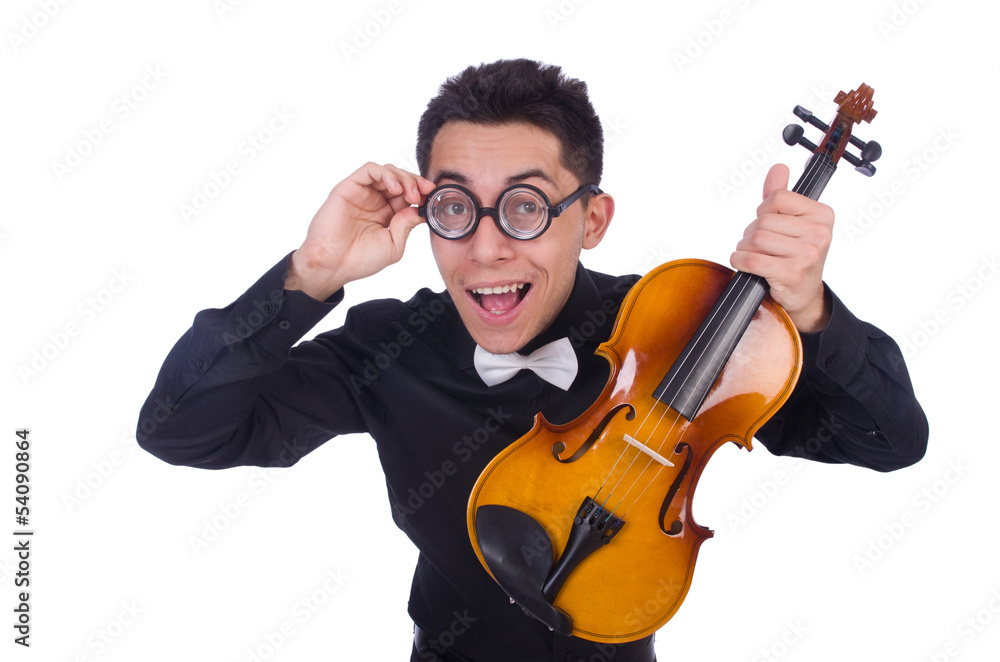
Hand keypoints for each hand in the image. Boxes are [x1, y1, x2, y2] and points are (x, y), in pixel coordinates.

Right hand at [285, 163, 436, 299]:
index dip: (422, 192)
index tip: (432, 196)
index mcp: (387, 214)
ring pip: (387, 172)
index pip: (408, 195)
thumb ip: (407, 225)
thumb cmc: (359, 259)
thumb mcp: (394, 245)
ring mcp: (362, 193)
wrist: (332, 264)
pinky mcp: (349, 187)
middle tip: (424, 192)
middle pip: (400, 180)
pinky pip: (370, 170)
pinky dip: (386, 174)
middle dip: (416, 183)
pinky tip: (395, 187)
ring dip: (403, 178)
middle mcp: (375, 201)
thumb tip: (419, 209)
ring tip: (410, 193)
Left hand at [730, 164, 833, 332]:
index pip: (777, 197)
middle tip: (759, 245)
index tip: (769, 223)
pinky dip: (740, 260)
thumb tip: (779, 168)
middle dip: (752, 232)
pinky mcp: (791, 273)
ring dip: (745, 247)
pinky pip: (751, 259)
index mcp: (823, 214)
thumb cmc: (796, 255)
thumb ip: (783, 195)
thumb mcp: (794, 222)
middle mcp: (819, 233)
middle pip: (763, 220)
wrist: (804, 294)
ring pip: (755, 239)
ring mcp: (807, 254)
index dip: (764, 210)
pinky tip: (744, 263)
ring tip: (753, 254)